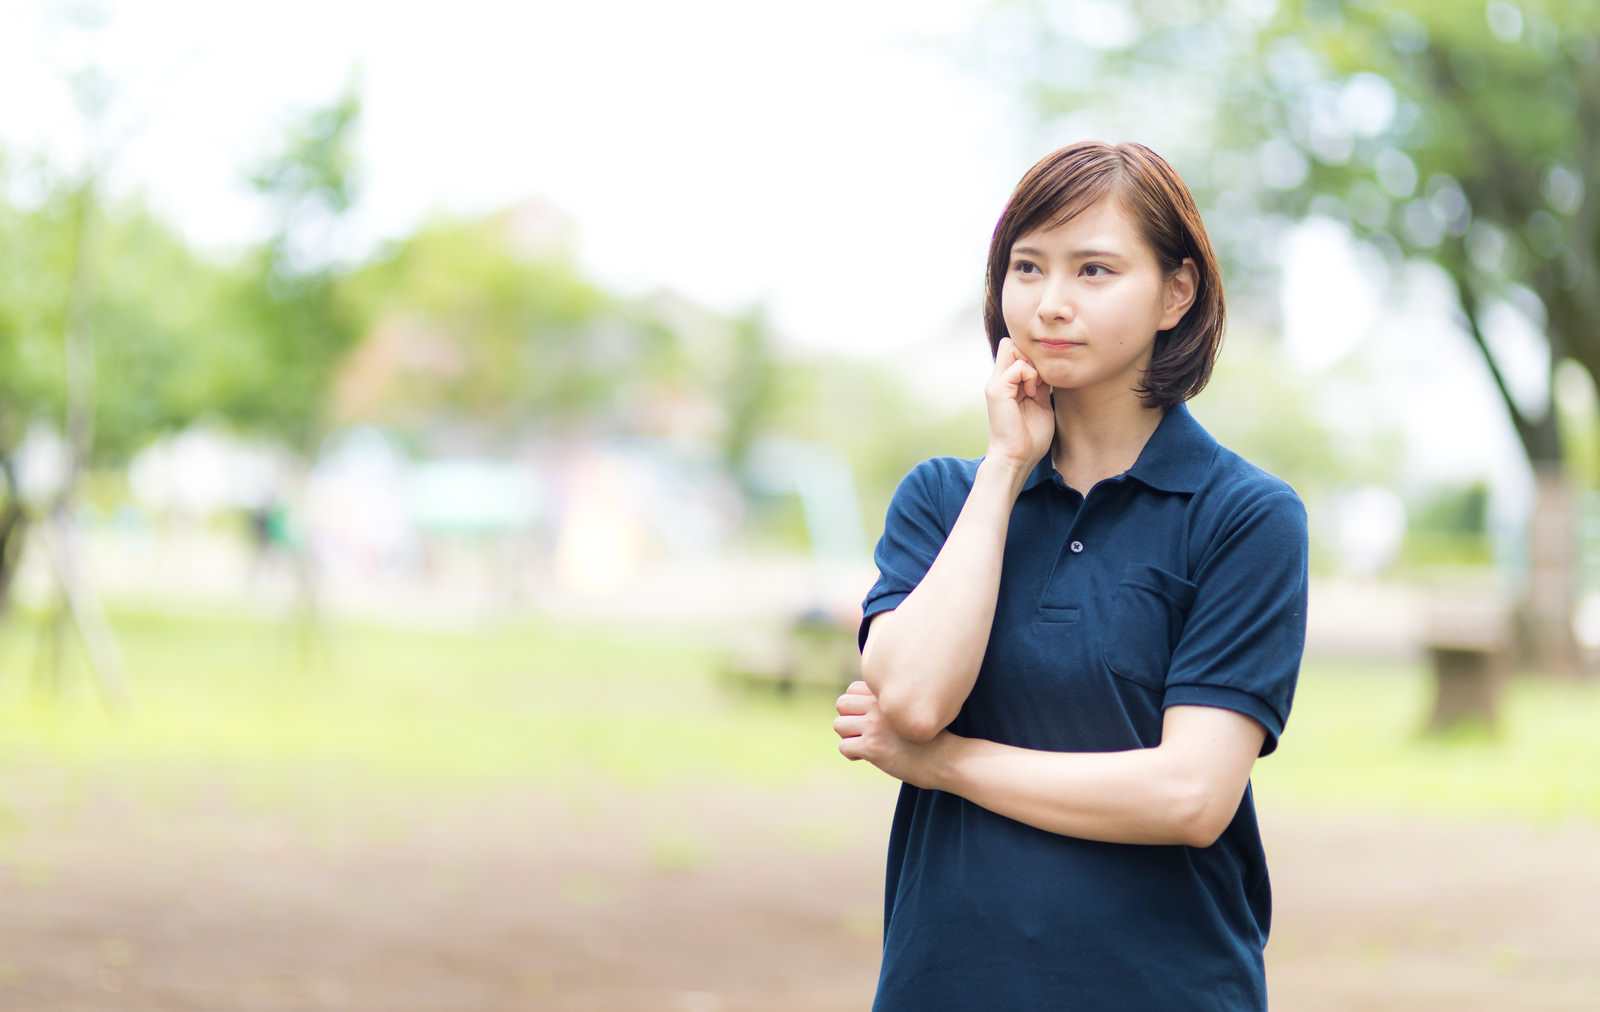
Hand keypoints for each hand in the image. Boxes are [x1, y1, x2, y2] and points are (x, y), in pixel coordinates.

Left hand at [834, 680, 933, 786]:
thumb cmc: (933, 737)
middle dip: (848, 718)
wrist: (946, 758)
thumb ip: (891, 705)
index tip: (867, 718)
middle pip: (841, 703)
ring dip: (848, 736)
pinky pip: (844, 747)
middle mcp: (878, 706)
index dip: (856, 705)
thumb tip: (868, 709)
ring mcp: (873, 726)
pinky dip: (851, 754)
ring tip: (863, 745)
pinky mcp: (871, 747)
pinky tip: (865, 758)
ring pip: (838, 725)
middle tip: (861, 732)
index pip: (852, 689)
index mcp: (888, 694)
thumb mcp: (912, 709)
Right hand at [985, 338, 1054, 471]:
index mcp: (1007, 384)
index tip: (1043, 378)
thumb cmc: (1030, 438)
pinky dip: (1030, 376)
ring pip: (1013, 348)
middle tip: (1040, 379)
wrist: (1017, 458)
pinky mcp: (997, 390)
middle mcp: (998, 380)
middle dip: (1031, 356)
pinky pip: (1018, 366)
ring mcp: (995, 384)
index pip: (1015, 350)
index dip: (1032, 356)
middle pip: (1012, 344)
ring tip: (1035, 387)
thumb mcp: (1040, 403)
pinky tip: (1031, 393)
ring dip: (1031, 365)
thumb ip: (1040, 384)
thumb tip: (1047, 368)